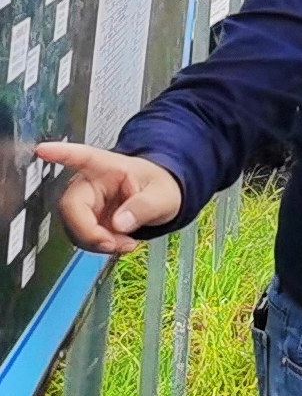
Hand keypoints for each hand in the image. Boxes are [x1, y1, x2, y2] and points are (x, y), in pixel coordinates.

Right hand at [33, 143, 180, 253]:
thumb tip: (119, 223)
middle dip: (90, 232)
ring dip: (97, 242)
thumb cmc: (159, 187)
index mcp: (109, 166)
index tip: (43, 149)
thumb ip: (145, 207)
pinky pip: (81, 237)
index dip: (61, 153)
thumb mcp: (164, 195)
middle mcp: (89, 182)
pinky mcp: (84, 219)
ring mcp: (85, 202)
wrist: (159, 200)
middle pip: (71, 206)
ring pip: (73, 227)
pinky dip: (99, 245)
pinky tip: (117, 243)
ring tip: (124, 242)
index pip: (82, 157)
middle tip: (113, 243)